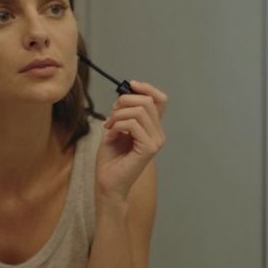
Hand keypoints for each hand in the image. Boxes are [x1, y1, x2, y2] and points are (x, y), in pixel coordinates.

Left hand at [96, 81, 167, 203]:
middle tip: (111, 115)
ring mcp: (156, 141)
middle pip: (147, 101)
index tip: (130, 85)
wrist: (107, 182)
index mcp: (153, 128)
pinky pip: (132, 124)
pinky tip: (111, 135)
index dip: (146, 88)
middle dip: (124, 102)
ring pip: (139, 111)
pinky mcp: (149, 148)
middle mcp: (158, 134)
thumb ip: (124, 111)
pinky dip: (117, 125)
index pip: (160, 99)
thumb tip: (125, 92)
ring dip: (118, 115)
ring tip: (109, 126)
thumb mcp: (116, 127)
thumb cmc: (111, 159)